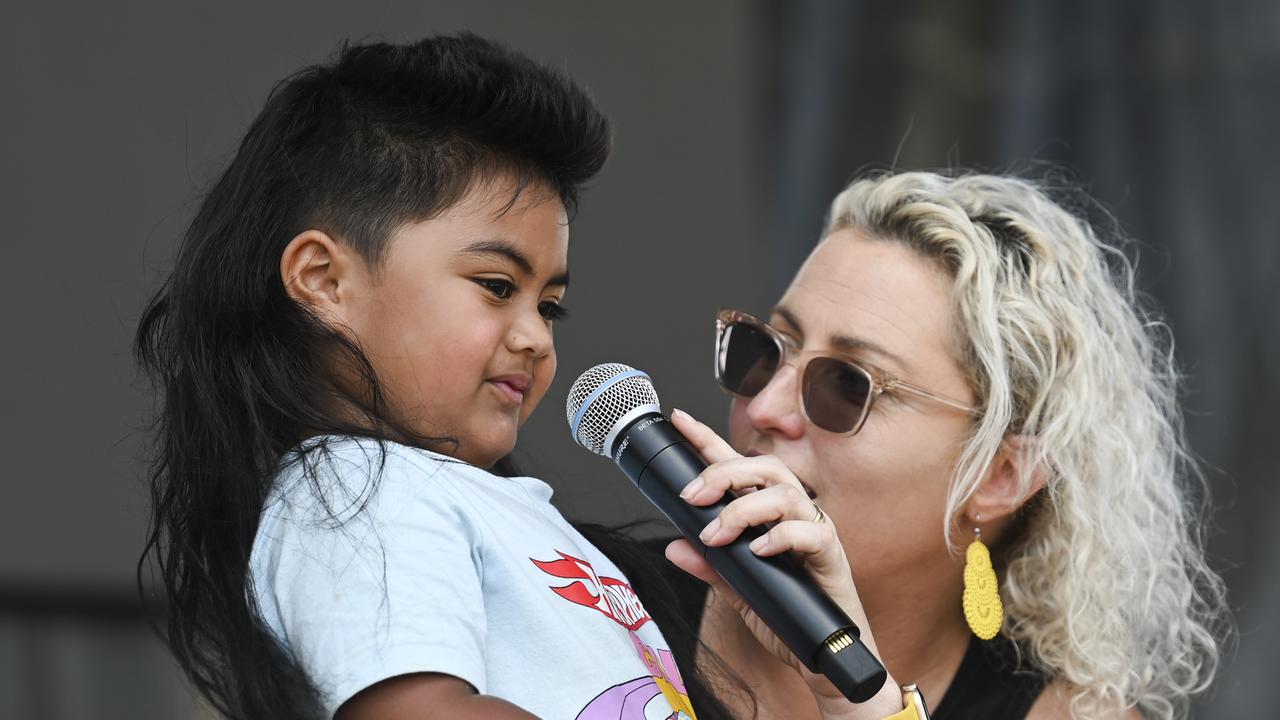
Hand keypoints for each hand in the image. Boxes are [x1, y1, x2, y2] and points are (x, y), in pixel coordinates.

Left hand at [664, 410, 902, 717]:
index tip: (680, 421)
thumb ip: (710, 567)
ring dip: (744, 508)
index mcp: (770, 514)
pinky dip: (780, 537)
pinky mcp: (832, 558)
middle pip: (765, 466)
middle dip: (723, 472)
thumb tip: (674, 547)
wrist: (824, 657)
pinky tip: (757, 550)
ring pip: (786, 493)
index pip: (740, 467)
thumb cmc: (787, 616)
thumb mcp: (738, 591)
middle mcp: (794, 514)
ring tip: (717, 534)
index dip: (710, 441)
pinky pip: (810, 534)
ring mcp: (815, 532)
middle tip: (691, 496)